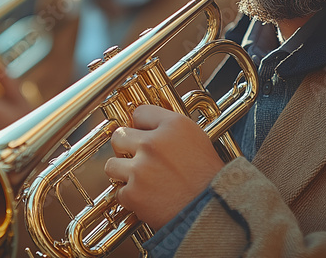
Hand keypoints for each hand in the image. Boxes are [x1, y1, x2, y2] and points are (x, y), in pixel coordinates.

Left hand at [104, 105, 224, 230]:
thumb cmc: (209, 178)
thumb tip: (143, 127)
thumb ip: (169, 129)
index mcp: (173, 125)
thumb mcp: (197, 140)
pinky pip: (119, 192)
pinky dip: (131, 198)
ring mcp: (140, 169)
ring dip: (123, 173)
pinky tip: (149, 198)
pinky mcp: (133, 194)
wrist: (214, 213)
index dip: (141, 126)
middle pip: (119, 136)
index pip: (140, 112)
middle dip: (125, 148)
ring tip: (142, 181)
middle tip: (138, 160)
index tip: (143, 136)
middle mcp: (153, 143)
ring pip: (111, 164)